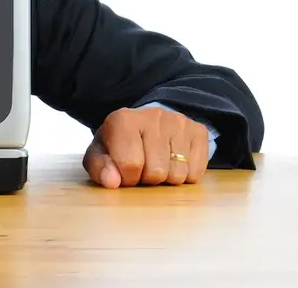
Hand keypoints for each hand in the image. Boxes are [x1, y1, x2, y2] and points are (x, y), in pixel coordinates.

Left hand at [83, 106, 209, 188]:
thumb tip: (112, 182)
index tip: (125, 172)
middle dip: (147, 178)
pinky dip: (185, 175)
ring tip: (157, 164)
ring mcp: (179, 122)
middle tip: (143, 168)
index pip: (130, 165)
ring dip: (166, 178)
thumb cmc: (120, 143)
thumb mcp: (101, 154)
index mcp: (123, 120)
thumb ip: (99, 168)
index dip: (127, 178)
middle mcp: (153, 116)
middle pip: (156, 171)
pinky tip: (174, 162)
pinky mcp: (198, 131)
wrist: (145, 124)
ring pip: (178, 174)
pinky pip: (196, 173)